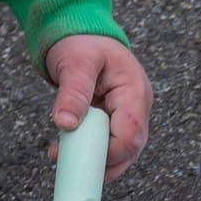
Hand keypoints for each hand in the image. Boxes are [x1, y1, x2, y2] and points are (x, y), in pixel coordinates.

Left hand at [44, 34, 152, 181]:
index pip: (131, 134)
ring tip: (63, 155)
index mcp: (134, 90)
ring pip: (121, 154)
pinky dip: (91, 154)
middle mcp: (138, 106)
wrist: (83, 37)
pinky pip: (110, 147)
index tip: (78, 154)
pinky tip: (68, 151)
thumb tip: (66, 125)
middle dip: (101, 162)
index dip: (109, 152)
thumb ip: (72, 92)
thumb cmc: (81, 44)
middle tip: (66, 159)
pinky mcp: (118, 123)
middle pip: (130, 150)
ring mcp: (130, 116)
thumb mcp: (74, 62)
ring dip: (94, 161)